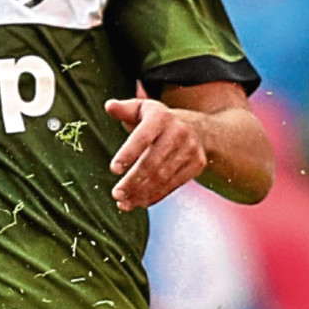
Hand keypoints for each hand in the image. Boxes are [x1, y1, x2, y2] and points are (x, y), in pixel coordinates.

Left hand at [104, 95, 209, 210]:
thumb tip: (109, 106)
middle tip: (116, 194)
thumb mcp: (143, 109)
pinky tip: (140, 202)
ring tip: (124, 202)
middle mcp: (178, 132)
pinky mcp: (197, 165)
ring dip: (142, 193)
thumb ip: (124, 110)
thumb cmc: (160, 120)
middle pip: (152, 162)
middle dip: (133, 181)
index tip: (114, 169)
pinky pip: (173, 184)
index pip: (142, 137)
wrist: (199, 127)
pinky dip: (156, 196)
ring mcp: (190, 150)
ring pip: (163, 177)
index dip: (128, 153)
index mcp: (161, 117)